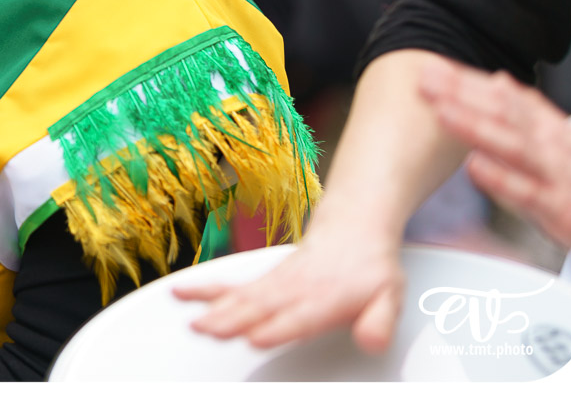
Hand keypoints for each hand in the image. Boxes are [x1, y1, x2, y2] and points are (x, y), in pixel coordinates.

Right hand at [173, 221, 406, 352]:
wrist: (353, 228)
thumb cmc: (369, 269)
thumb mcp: (390, 297)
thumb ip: (380, 322)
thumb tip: (373, 341)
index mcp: (325, 298)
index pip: (298, 316)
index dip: (277, 327)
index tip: (255, 336)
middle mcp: (294, 289)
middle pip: (260, 306)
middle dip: (232, 319)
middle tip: (207, 329)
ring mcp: (274, 283)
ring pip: (240, 296)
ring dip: (213, 307)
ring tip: (193, 320)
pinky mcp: (261, 280)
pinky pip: (229, 285)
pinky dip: (203, 288)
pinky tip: (180, 292)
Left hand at [418, 59, 570, 250]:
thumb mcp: (565, 143)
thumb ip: (530, 114)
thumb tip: (498, 81)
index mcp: (555, 131)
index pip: (510, 98)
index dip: (472, 81)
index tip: (436, 67)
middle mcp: (556, 148)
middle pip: (507, 114)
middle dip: (464, 95)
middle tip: (426, 78)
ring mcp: (558, 177)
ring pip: (514, 146)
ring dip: (476, 127)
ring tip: (441, 110)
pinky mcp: (562, 211)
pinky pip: (529, 193)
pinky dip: (501, 179)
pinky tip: (473, 166)